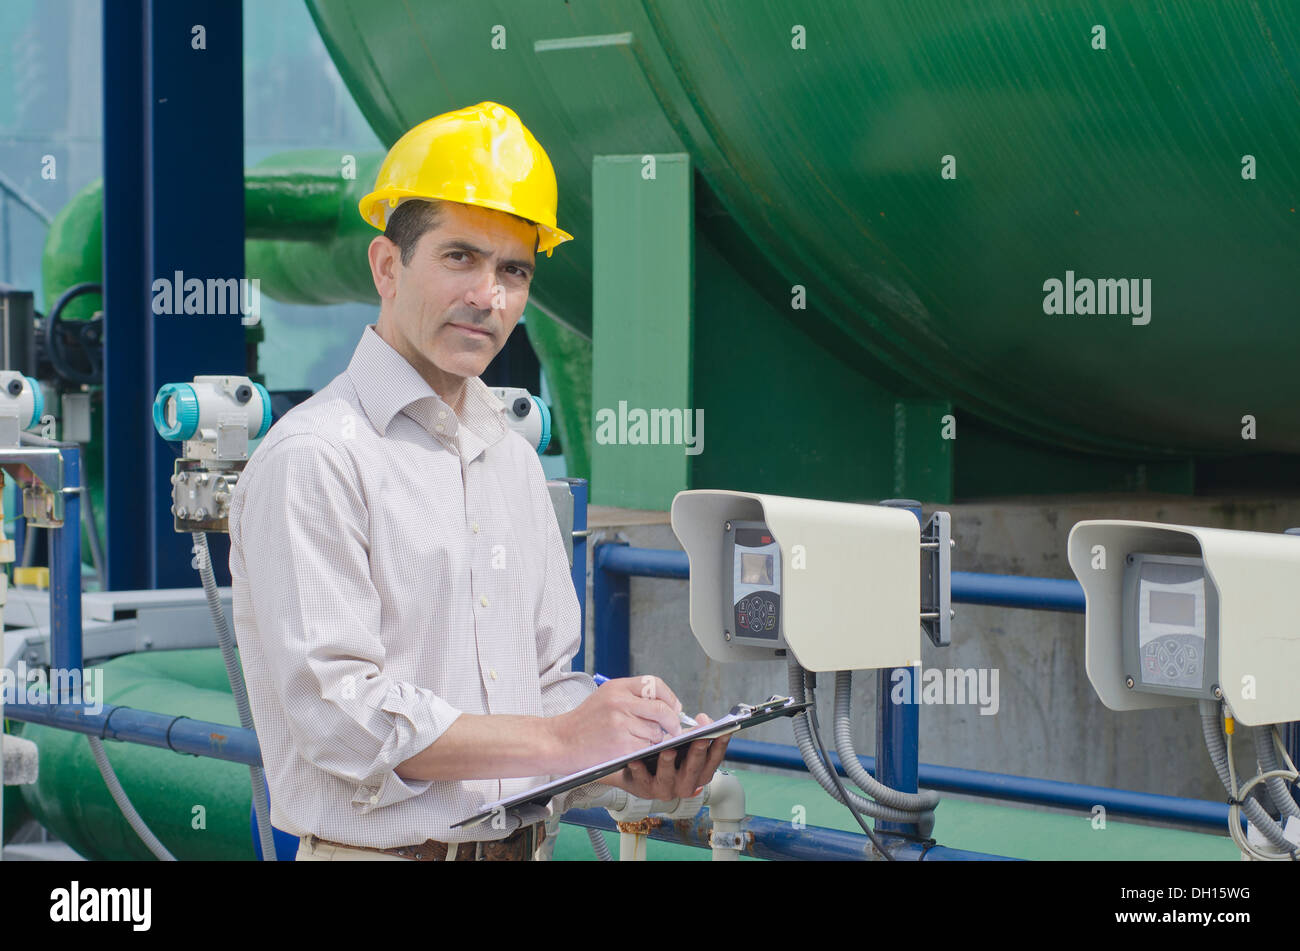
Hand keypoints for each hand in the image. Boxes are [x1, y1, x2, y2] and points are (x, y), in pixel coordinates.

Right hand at [550, 676, 683, 773]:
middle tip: (673, 729)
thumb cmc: (583, 723)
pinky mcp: (621, 745)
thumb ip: (633, 697)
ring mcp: (621, 723)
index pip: (655, 684)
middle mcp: (620, 702)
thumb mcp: (605, 698)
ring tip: (637, 739)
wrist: (560, 741)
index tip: (673, 708)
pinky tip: (630, 749)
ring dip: (654, 739)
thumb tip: (666, 706)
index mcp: (617, 687)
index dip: (669, 697)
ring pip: (656, 732)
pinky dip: (643, 751)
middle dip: (672, 722)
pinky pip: (646, 748)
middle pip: (662, 709)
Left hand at [599, 712, 731, 801]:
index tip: (725, 731)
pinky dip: (639, 771)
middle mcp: (685, 785)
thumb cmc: (664, 753)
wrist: (636, 769)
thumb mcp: (683, 744)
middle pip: (694, 770)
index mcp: (699, 773)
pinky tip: (636, 760)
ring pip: (668, 778)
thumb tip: (706, 720)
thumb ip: (696, 732)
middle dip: (698, 753)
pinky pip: (642, 780)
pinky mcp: (644, 790)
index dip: (720, 746)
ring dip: (668, 764)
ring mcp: (665, 789)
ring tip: (668, 749)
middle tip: (701, 738)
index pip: (714, 761)